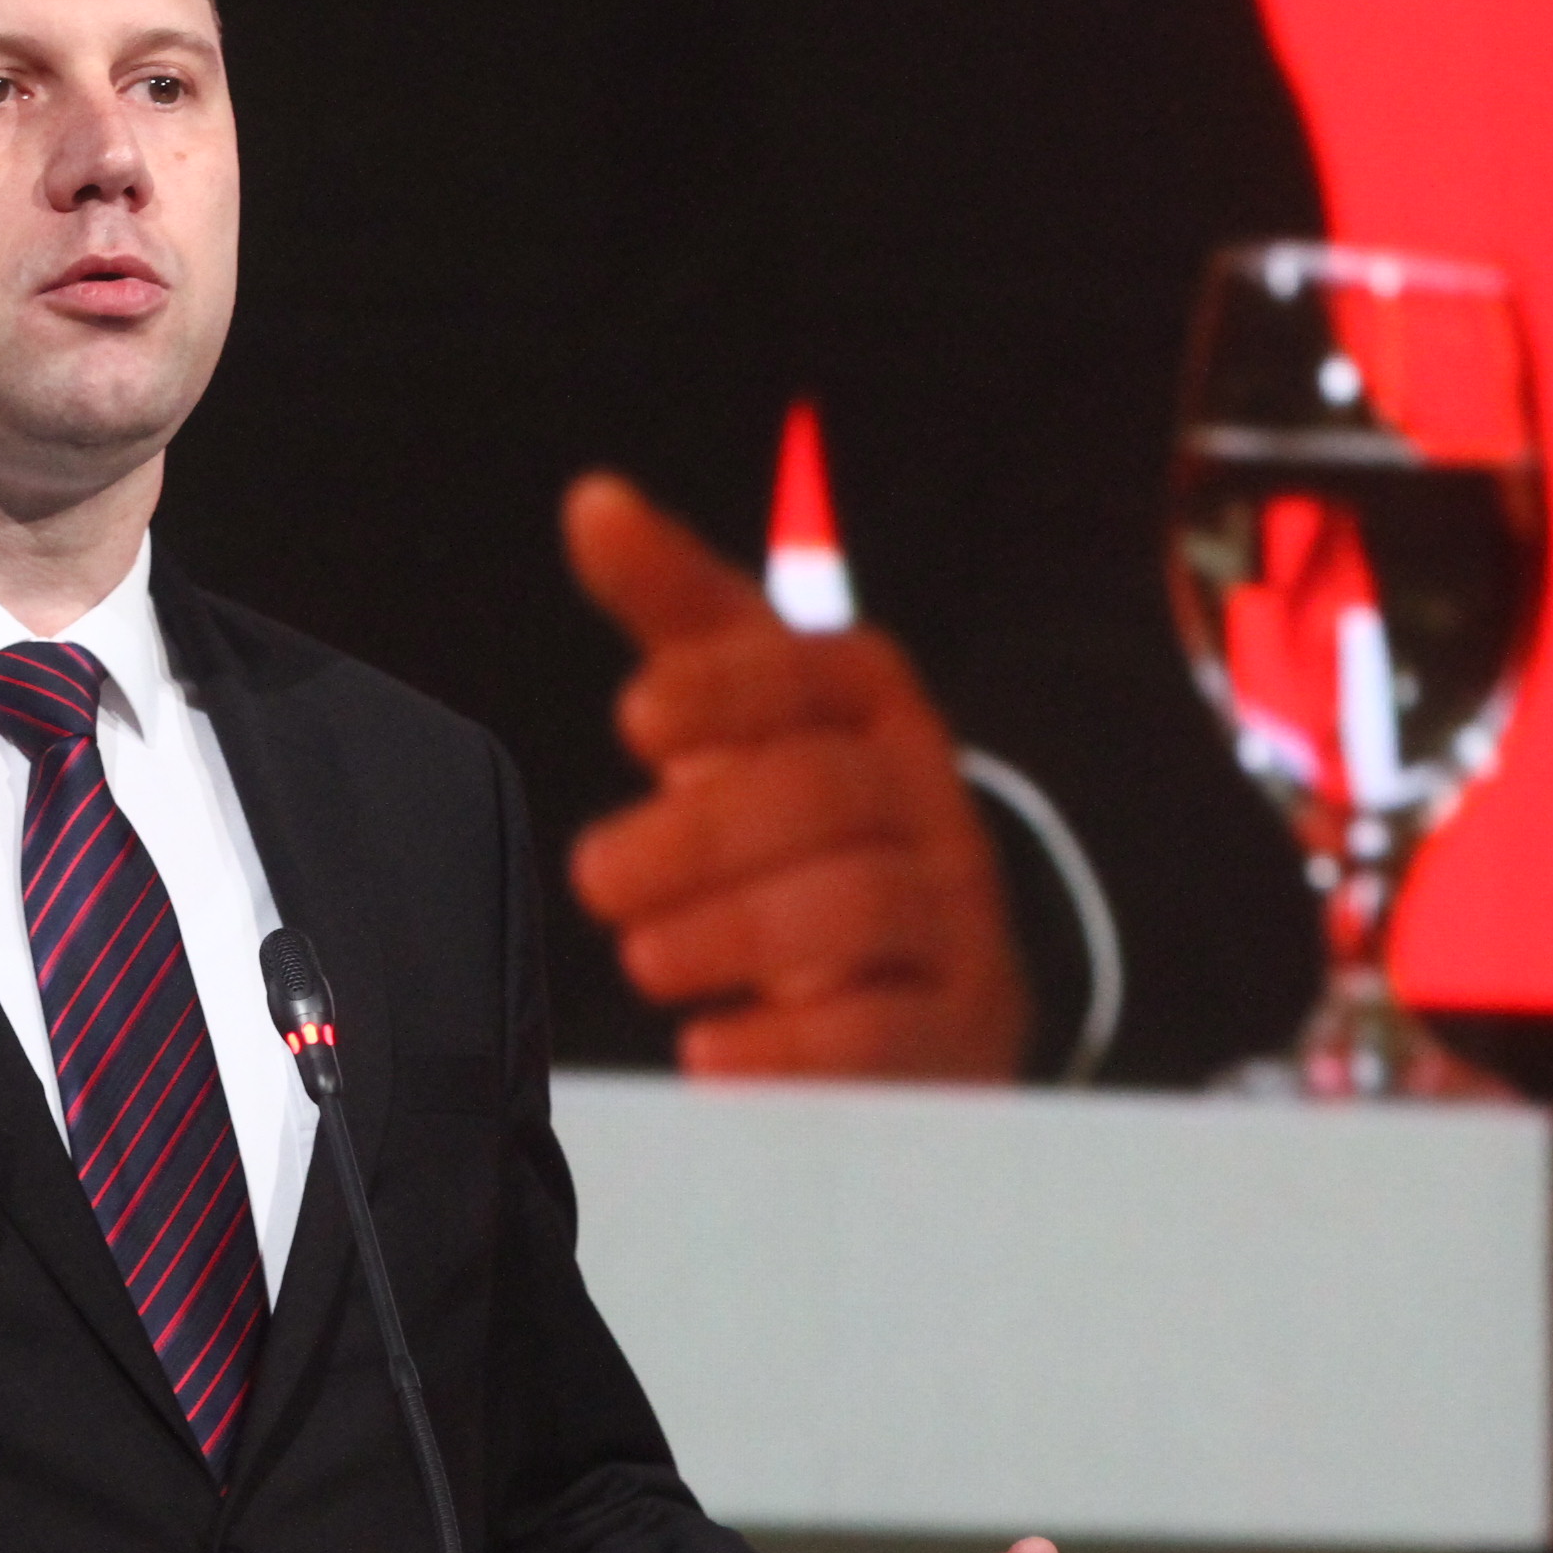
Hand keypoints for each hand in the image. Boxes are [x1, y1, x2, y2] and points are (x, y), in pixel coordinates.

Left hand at [558, 472, 1026, 1079]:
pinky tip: (712, 1051)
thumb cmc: (800, 828)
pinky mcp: (957, 1030)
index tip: (637, 715)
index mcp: (876, 717)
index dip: (732, 686)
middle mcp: (930, 807)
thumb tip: (594, 501)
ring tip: (645, 956)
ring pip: (861, 906)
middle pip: (828, 797)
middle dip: (701, 834)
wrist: (909, 985)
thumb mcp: (744, 717)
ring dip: (735, 930)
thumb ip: (677, 615)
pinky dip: (793, 1046)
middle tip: (597, 876)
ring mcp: (955, 920)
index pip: (824, 673)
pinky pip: (889, 1035)